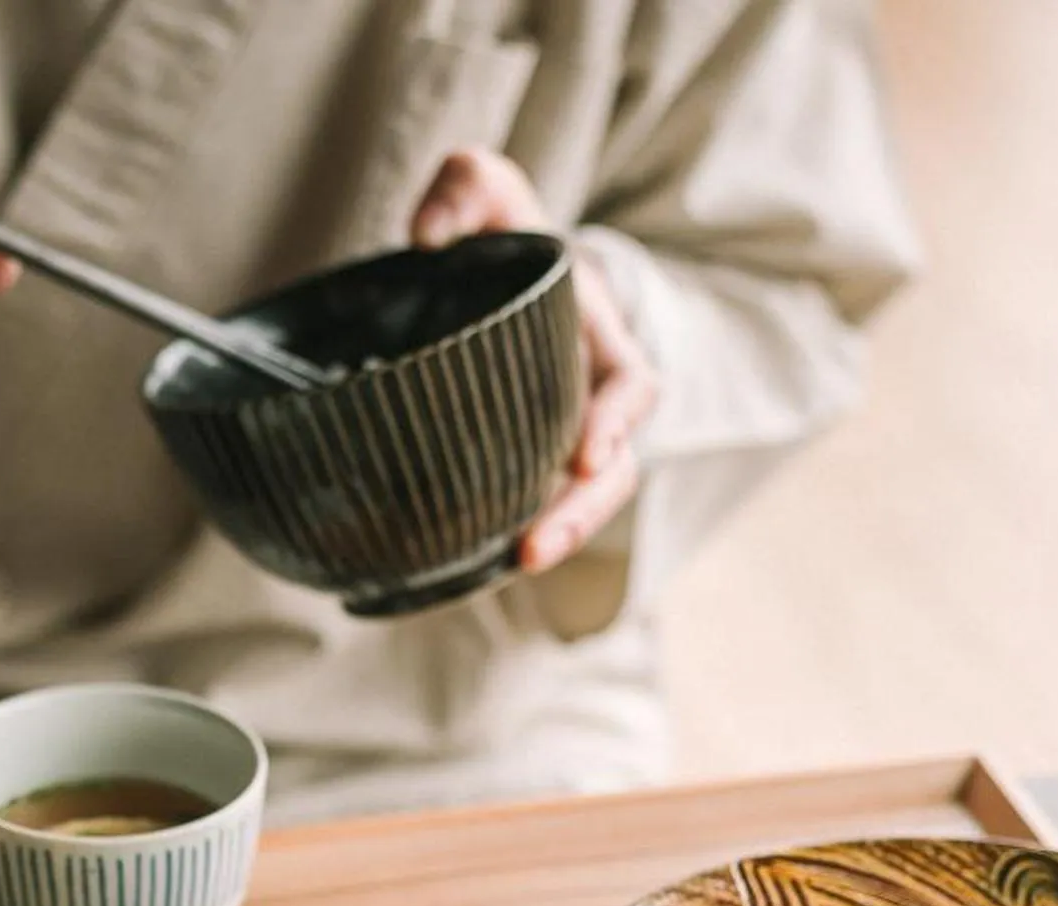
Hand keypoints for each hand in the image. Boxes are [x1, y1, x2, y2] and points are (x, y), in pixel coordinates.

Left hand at [411, 148, 658, 575]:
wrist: (498, 278)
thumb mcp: (492, 192)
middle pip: (610, 471)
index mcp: (600, 342)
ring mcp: (559, 440)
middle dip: (579, 515)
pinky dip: (502, 539)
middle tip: (532, 548)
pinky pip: (524, 510)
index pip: (631, 389)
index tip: (587, 457)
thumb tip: (425, 235)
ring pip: (575, 504)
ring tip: (508, 565)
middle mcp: (590, 400)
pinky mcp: (521, 467)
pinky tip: (466, 565)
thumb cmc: (506, 237)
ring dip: (550, 538)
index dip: (615, 423)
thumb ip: (465, 187)